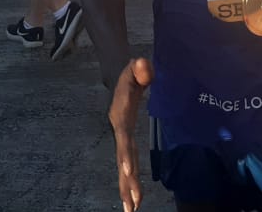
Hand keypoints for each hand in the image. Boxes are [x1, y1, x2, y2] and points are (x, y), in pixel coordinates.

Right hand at [108, 57, 153, 211]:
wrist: (121, 79)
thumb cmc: (131, 73)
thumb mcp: (135, 66)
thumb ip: (140, 67)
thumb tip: (143, 65)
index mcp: (121, 116)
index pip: (123, 137)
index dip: (124, 153)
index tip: (127, 170)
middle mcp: (119, 131)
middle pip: (122, 159)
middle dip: (126, 181)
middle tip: (131, 204)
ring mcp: (122, 138)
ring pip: (124, 167)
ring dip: (127, 188)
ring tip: (130, 210)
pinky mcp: (128, 143)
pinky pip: (129, 165)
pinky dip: (130, 182)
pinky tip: (133, 199)